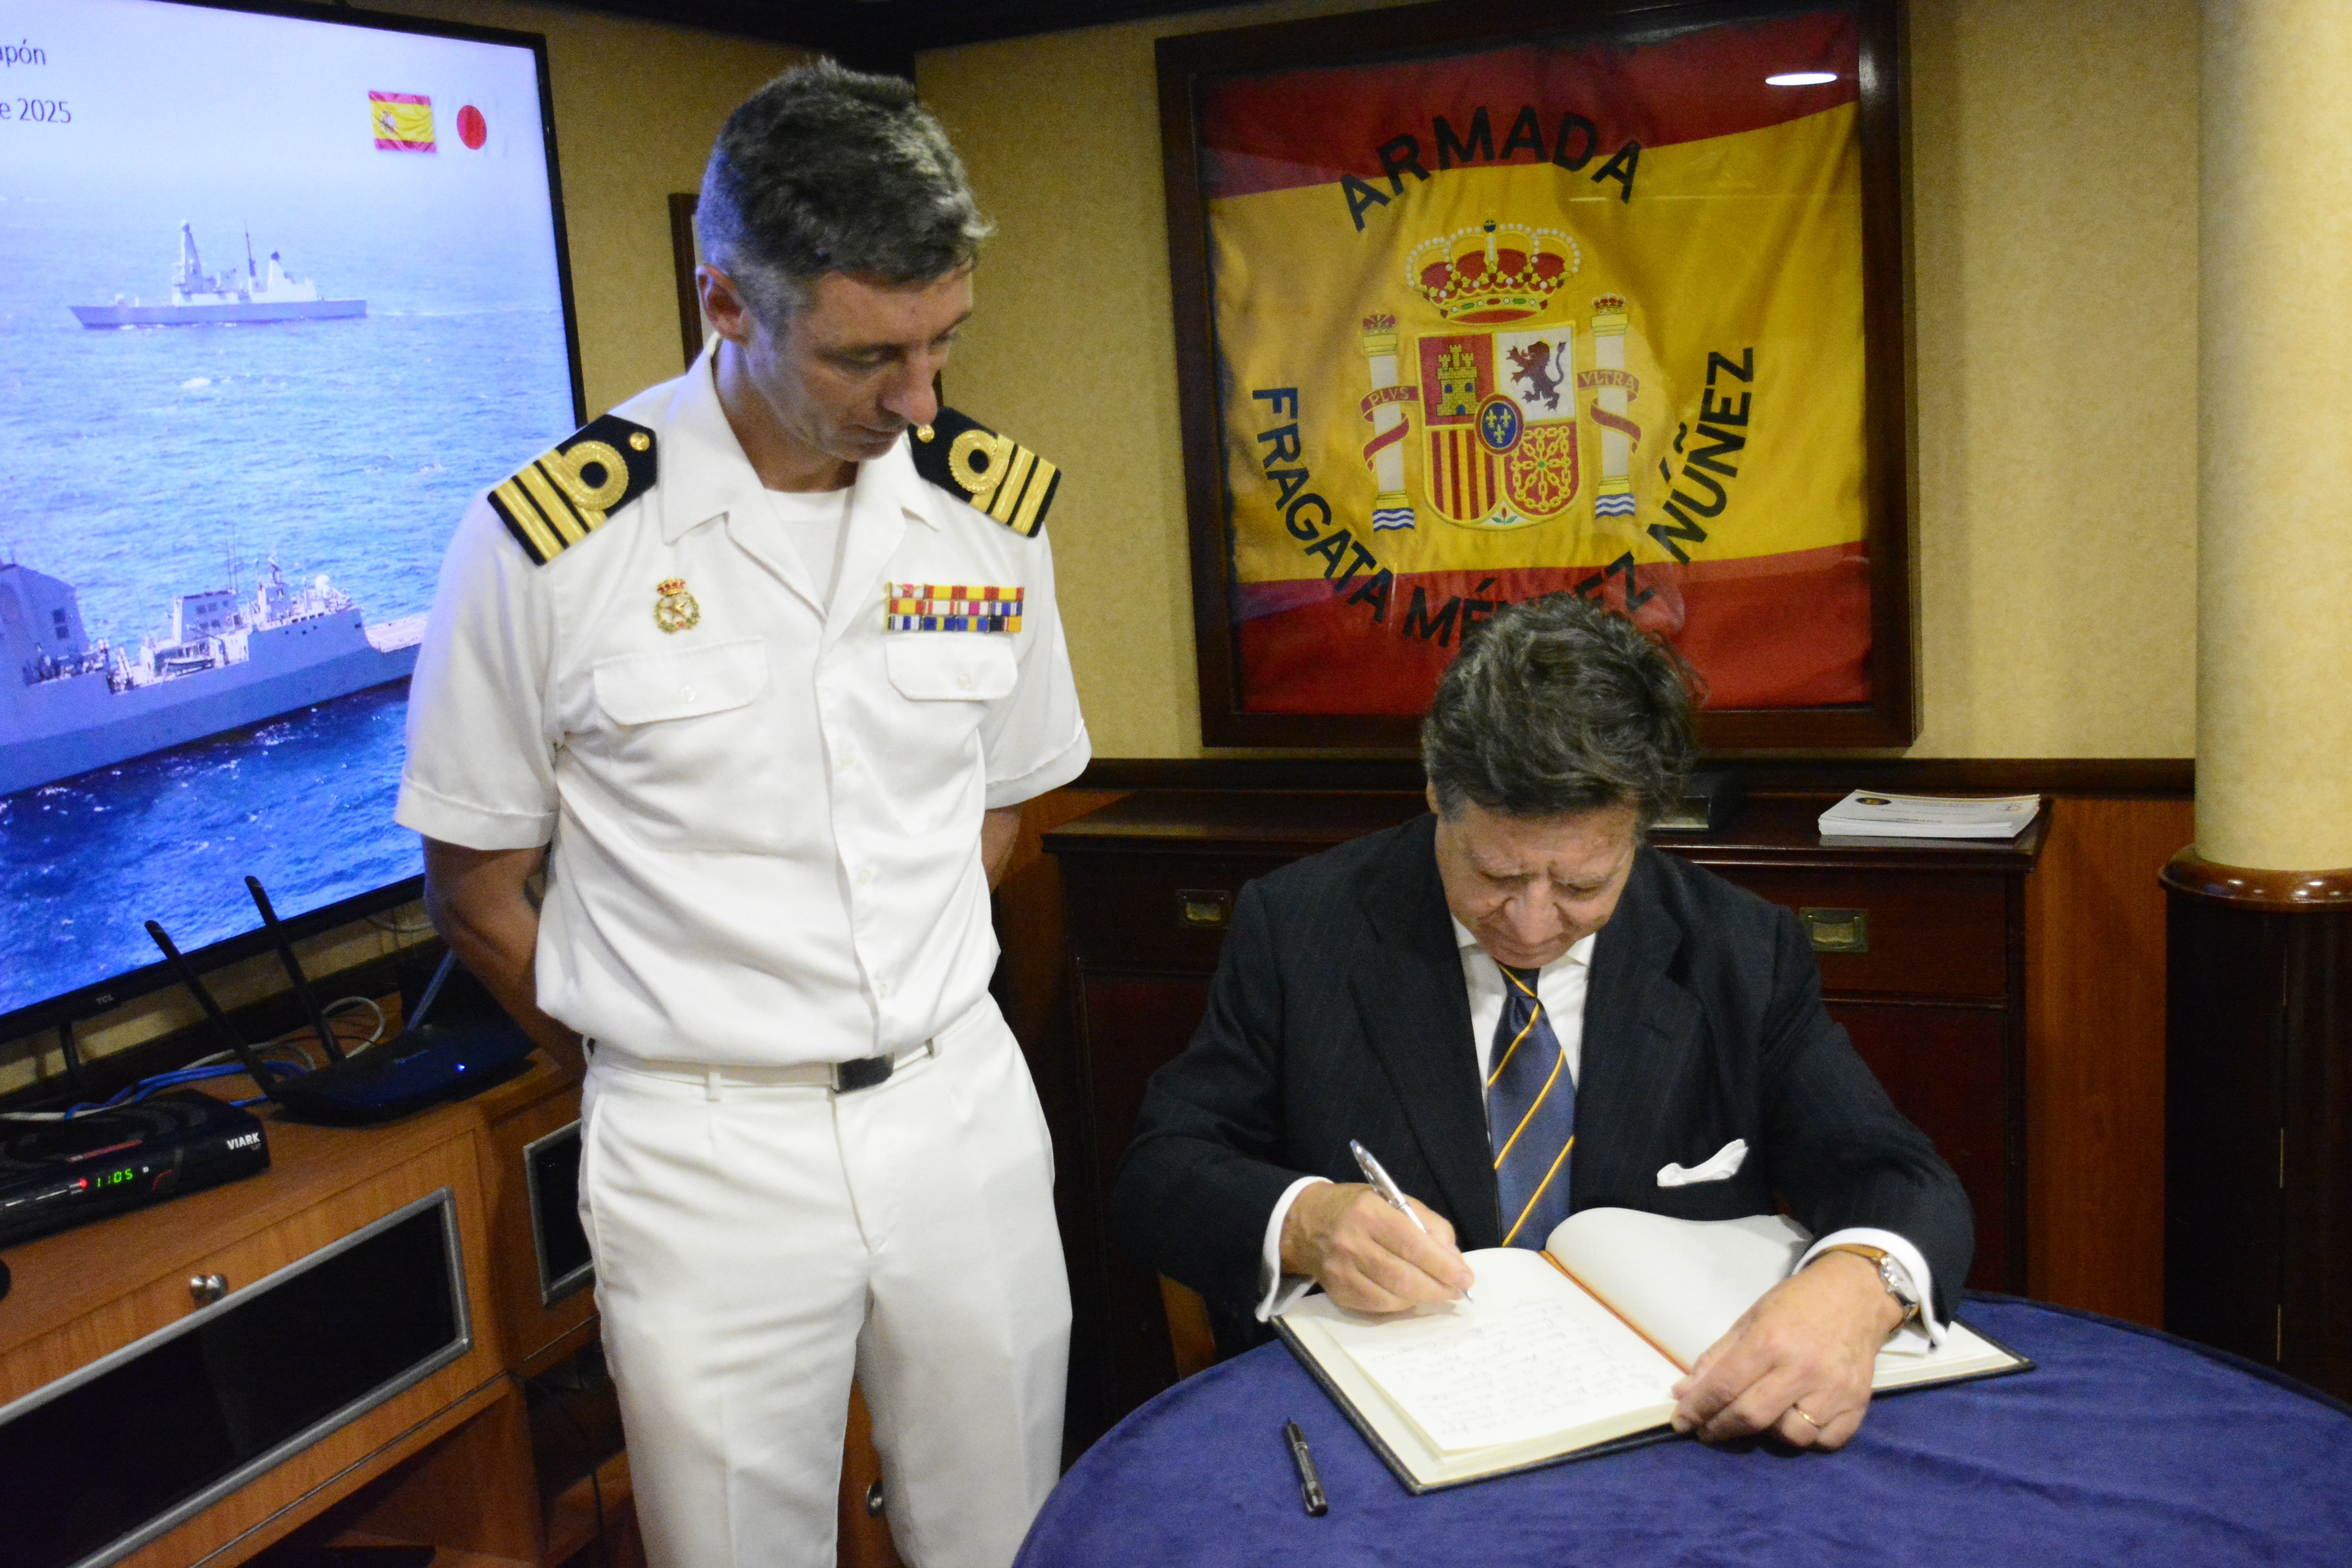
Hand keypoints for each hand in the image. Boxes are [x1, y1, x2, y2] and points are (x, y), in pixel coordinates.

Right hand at [1280, 1183, 1474, 1311]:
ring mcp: (1342, 1270)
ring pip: (1392, 1296)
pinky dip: (1401, 1304)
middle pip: (1404, 1276)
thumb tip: (1453, 1258)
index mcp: (1369, 1212)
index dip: (1443, 1265)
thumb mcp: (1393, 1201)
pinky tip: (1411, 1295)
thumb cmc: (1359, 1209)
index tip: (1465, 1277)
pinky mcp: (1338, 1292)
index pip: (1413, 1244)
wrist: (1307, 1223)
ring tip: (1439, 1293)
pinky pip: (1378, 1306)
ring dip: (1422, 1298)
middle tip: (1456, 1291)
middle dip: (1438, 1288)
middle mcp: (1352, 1242)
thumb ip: (1427, 1224)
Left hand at [1668, 1249, 1901, 1449]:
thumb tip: (1682, 1394)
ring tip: (1760, 1417)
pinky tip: (1796, 1420)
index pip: (1724, 1387)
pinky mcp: (1858, 1404)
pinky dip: (1807, 1439)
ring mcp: (1834, 1390)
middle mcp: (1802, 1369)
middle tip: (1707, 1431)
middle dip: (1721, 1429)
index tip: (1680, 1422)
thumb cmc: (1795, 1304)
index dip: (1697, 1410)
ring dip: (1768, 1435)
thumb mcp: (1749, 1321)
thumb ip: (1715, 1359)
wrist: (1855, 1295)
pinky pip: (1826, 1442)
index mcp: (1770, 1342)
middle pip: (1753, 1417)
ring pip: (1791, 1437)